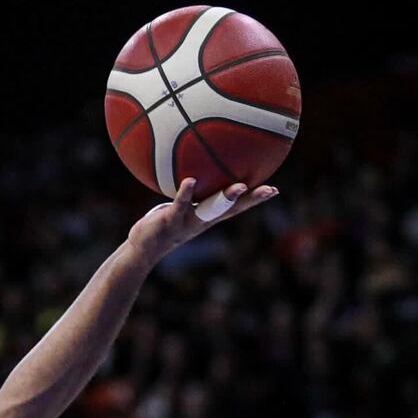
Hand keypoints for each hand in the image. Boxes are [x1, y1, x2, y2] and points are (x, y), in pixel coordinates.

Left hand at [126, 178, 276, 261]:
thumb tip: (197, 169)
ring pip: (211, 210)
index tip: (274, 190)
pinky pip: (180, 205)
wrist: (143, 249)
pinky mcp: (170, 221)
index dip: (255, 199)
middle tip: (269, 189)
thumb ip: (192, 192)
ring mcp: (188, 222)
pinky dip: (186, 193)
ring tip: (239, 186)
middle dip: (251, 200)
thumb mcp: (181, 207)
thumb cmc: (163, 223)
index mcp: (208, 216)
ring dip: (226, 199)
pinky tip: (190, 179)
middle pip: (232, 209)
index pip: (237, 207)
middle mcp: (203, 221)